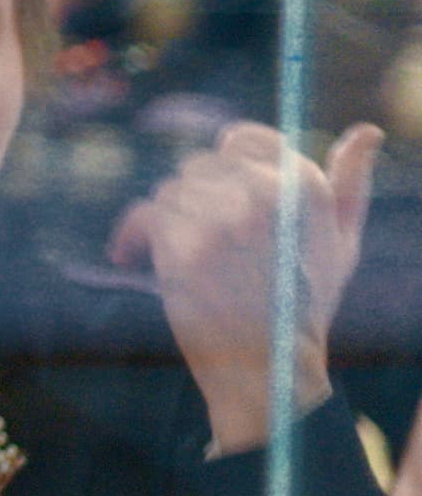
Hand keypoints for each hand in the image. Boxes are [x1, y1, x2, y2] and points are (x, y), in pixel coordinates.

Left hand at [109, 121, 378, 454]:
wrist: (269, 366)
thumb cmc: (305, 303)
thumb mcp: (341, 242)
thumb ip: (350, 182)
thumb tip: (367, 129)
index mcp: (304, 186)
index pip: (240, 139)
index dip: (222, 163)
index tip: (217, 189)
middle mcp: (264, 195)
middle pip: (199, 165)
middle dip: (196, 197)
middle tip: (202, 236)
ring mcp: (222, 220)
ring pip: (170, 190)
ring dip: (169, 219)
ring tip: (183, 255)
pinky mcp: (183, 245)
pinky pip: (144, 214)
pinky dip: (131, 235)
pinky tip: (128, 254)